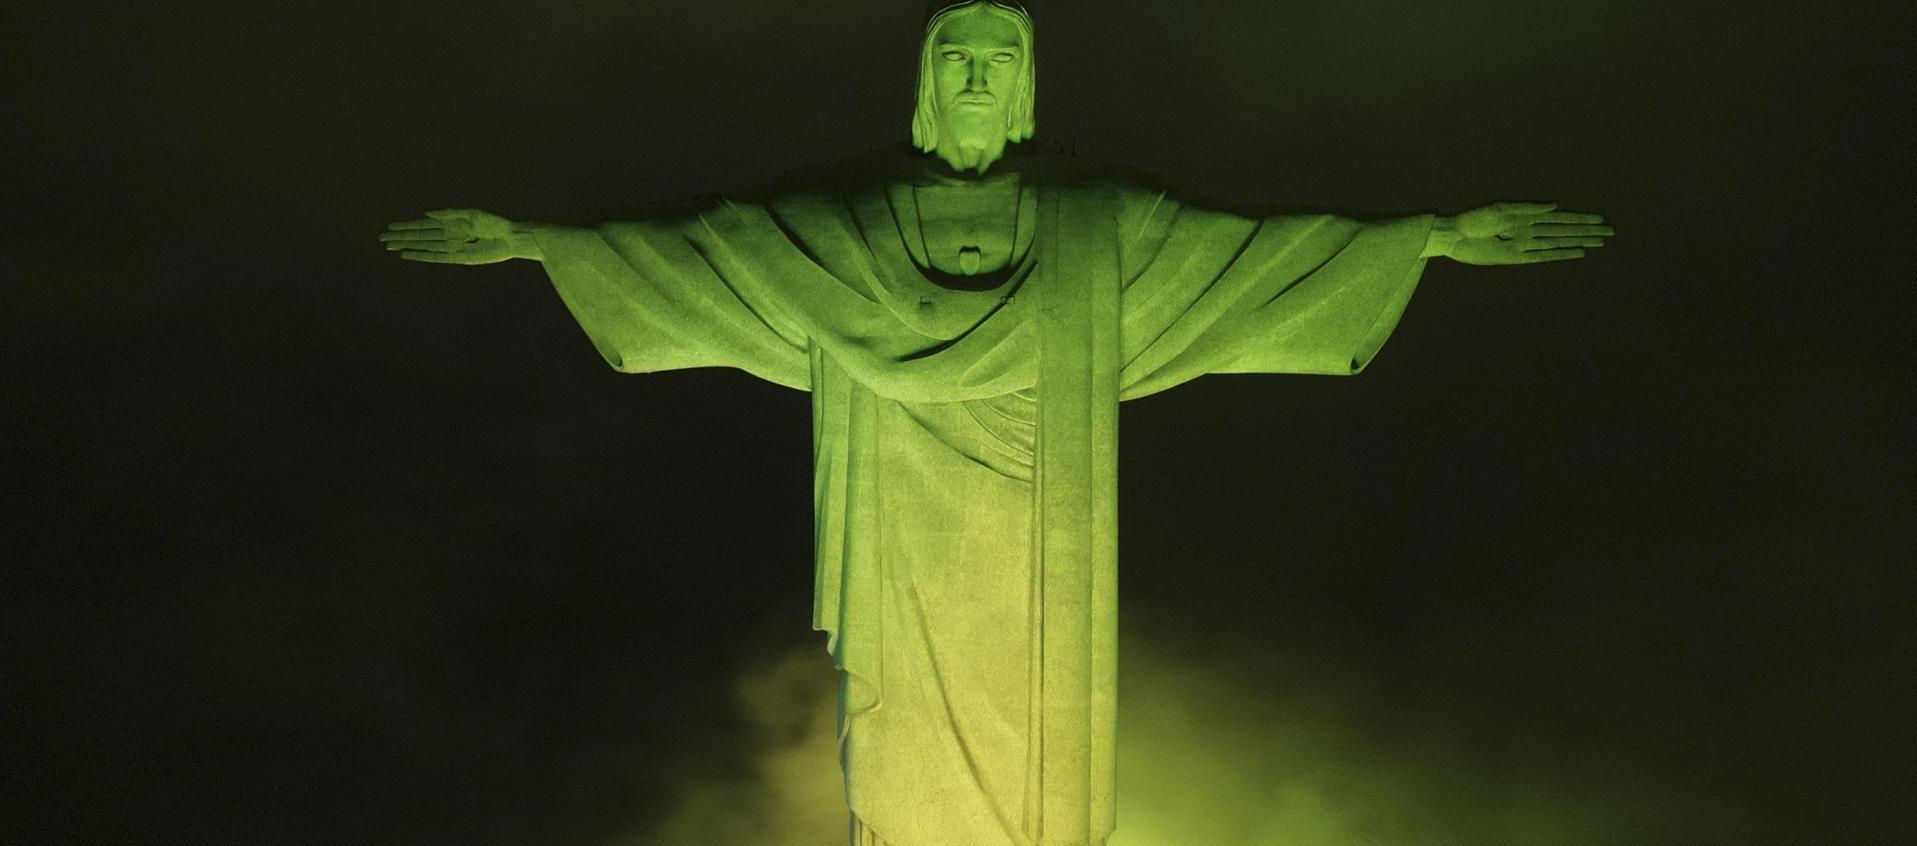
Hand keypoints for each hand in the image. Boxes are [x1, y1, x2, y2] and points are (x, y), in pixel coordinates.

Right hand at [378, 208, 533, 263]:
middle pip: (419, 237)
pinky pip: (436, 257)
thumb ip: (448, 214)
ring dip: (407, 247)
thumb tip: (426, 214)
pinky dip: (422, 256)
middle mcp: (448, 236)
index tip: (390, 227)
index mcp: (451, 223)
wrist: (511, 238)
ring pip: (424, 247)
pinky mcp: (459, 258)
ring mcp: (452, 247)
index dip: (406, 226)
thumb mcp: (471, 214)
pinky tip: (408, 255)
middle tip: (382, 239)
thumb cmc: (494, 223)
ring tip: (390, 247)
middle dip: (401, 237)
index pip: (423, 226)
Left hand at [1432, 202, 1612, 265]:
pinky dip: (1559, 255)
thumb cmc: (1474, 219)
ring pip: (1558, 243)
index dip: (1580, 219)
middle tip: (1609, 232)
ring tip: (1598, 243)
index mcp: (1526, 216)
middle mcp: (1529, 231)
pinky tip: (1576, 253)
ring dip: (1578, 242)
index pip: (1560, 218)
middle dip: (1586, 231)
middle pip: (1564, 231)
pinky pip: (1542, 257)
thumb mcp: (1501, 210)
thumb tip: (1556, 205)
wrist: (1454, 236)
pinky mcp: (1516, 258)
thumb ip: (1529, 208)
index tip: (1600, 220)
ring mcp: (1524, 245)